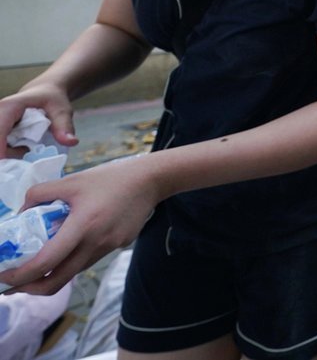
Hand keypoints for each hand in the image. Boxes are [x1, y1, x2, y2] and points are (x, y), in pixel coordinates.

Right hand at [0, 86, 76, 158]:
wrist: (44, 92)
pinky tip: (22, 149)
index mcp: (9, 106)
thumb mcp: (62, 110)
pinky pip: (0, 145)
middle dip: (6, 154)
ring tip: (26, 149)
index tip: (8, 165)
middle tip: (26, 153)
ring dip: (7, 154)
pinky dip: (7, 152)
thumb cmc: (52, 98)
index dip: (0, 149)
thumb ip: (64, 125)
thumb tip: (72, 142)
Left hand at [0, 156, 160, 294]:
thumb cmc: (112, 178)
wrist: (151, 180)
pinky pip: (88, 259)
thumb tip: (21, 212)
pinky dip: (70, 260)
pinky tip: (68, 245)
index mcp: (83, 226)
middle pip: (56, 283)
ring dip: (49, 275)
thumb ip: (42, 193)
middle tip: (11, 285)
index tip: (3, 274)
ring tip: (33, 267)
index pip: (46, 263)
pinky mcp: (117, 247)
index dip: (20, 275)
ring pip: (72, 272)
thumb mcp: (73, 180)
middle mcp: (96, 243)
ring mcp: (108, 248)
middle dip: (28, 289)